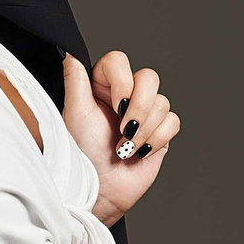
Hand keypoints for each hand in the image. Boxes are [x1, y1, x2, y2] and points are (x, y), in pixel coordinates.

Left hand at [62, 50, 180, 225]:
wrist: (100, 191)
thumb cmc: (82, 155)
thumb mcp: (74, 114)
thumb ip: (75, 79)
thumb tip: (70, 52)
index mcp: (100, 87)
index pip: (119, 61)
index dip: (123, 81)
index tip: (116, 105)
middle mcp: (124, 97)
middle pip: (149, 77)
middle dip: (140, 106)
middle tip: (124, 129)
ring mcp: (144, 115)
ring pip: (162, 102)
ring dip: (144, 130)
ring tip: (124, 148)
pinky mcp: (160, 133)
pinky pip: (173, 122)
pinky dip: (157, 138)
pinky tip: (140, 152)